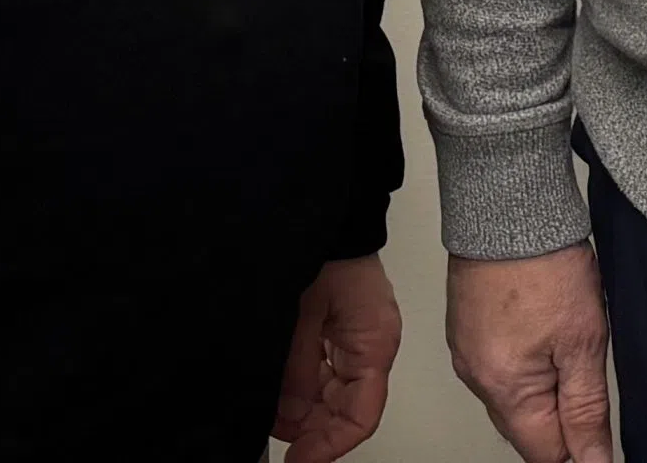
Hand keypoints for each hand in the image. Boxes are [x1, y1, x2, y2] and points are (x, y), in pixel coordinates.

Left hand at [270, 253, 401, 461]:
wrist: (330, 209)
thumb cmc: (327, 248)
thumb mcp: (305, 312)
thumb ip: (297, 366)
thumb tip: (287, 415)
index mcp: (374, 344)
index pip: (360, 415)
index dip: (330, 445)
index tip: (300, 460)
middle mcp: (371, 346)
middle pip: (347, 407)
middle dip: (312, 428)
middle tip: (278, 441)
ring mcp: (357, 336)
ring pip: (333, 391)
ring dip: (304, 408)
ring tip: (272, 416)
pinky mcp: (341, 326)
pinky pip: (326, 368)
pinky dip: (303, 384)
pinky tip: (278, 391)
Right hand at [445, 245, 614, 462]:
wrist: (511, 203)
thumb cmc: (545, 262)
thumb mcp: (585, 342)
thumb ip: (587, 411)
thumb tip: (593, 462)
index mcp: (503, 388)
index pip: (545, 454)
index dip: (579, 445)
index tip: (594, 415)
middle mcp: (476, 376)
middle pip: (526, 429)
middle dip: (560, 413)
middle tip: (582, 360)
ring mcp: (466, 351)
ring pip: (513, 397)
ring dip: (543, 384)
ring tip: (562, 335)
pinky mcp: (465, 329)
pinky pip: (498, 367)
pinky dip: (524, 360)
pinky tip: (542, 326)